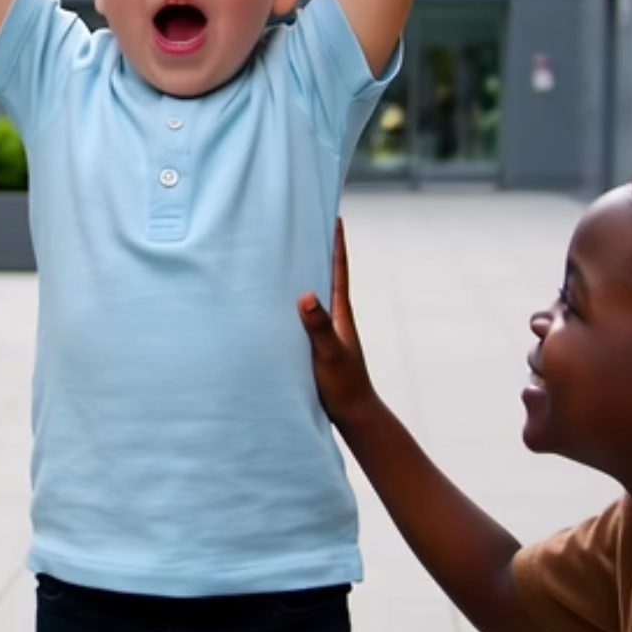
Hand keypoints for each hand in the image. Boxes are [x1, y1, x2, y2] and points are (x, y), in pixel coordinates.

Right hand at [298, 219, 375, 425]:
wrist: (353, 414)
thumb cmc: (344, 386)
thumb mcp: (330, 355)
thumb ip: (319, 328)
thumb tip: (307, 295)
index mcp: (341, 314)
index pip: (339, 271)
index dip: (337, 244)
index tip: (335, 217)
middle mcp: (334, 317)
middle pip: (325, 276)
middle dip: (317, 251)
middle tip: (304, 226)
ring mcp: (325, 331)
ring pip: (314, 295)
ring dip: (303, 275)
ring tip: (285, 255)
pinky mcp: (315, 345)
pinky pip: (303, 315)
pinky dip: (293, 302)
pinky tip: (278, 302)